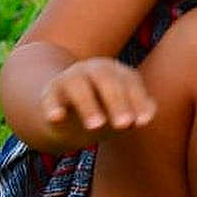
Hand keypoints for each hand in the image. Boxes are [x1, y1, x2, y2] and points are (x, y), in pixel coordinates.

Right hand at [39, 57, 155, 136]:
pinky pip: (50, 99)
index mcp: (116, 72)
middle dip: (117, 102)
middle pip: (107, 80)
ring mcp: (70, 78)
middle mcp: (93, 70)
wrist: (64, 112)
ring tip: (97, 126)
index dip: (138, 101)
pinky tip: (56, 118)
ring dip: (89, 106)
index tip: (142, 123)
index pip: (130, 82)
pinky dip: (53, 107)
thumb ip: (138, 111)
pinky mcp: (49, 93)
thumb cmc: (103, 110)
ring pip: (78, 86)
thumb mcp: (122, 111)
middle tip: (124, 125)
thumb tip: (147, 117)